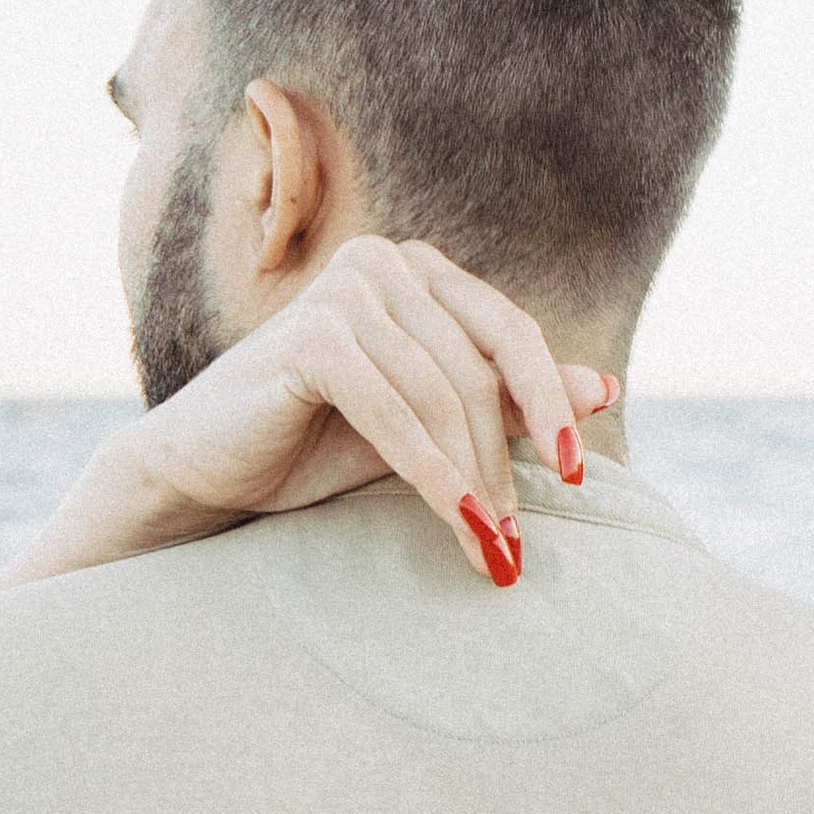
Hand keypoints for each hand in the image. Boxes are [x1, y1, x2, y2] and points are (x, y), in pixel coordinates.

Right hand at [2, 242, 616, 594]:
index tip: (580, 474)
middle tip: (517, 543)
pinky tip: (455, 523)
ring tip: (489, 550)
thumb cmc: (316, 445)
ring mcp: (345, 291)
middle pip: (481, 370)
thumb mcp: (429, 425)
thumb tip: (607, 387)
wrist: (205, 470)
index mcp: (418, 271)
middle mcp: (384, 263)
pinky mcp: (312, 337)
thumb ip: (506, 401)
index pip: (510, 334)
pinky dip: (431, 473)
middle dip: (506, 462)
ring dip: (473, 482)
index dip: (552, 403)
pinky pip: (395, 413)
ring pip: (443, 396)